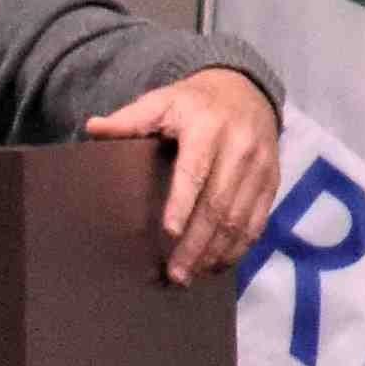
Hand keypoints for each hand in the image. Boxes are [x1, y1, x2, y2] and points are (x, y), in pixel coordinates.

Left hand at [88, 67, 283, 284]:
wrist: (245, 89)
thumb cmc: (193, 103)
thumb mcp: (162, 101)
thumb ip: (130, 119)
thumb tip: (92, 127)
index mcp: (208, 128)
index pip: (196, 170)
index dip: (183, 203)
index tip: (168, 233)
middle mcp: (239, 147)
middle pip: (218, 203)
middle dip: (197, 242)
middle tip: (176, 274)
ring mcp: (260, 166)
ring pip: (240, 217)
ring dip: (217, 251)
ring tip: (192, 276)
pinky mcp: (272, 180)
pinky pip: (258, 219)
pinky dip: (239, 246)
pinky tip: (218, 264)